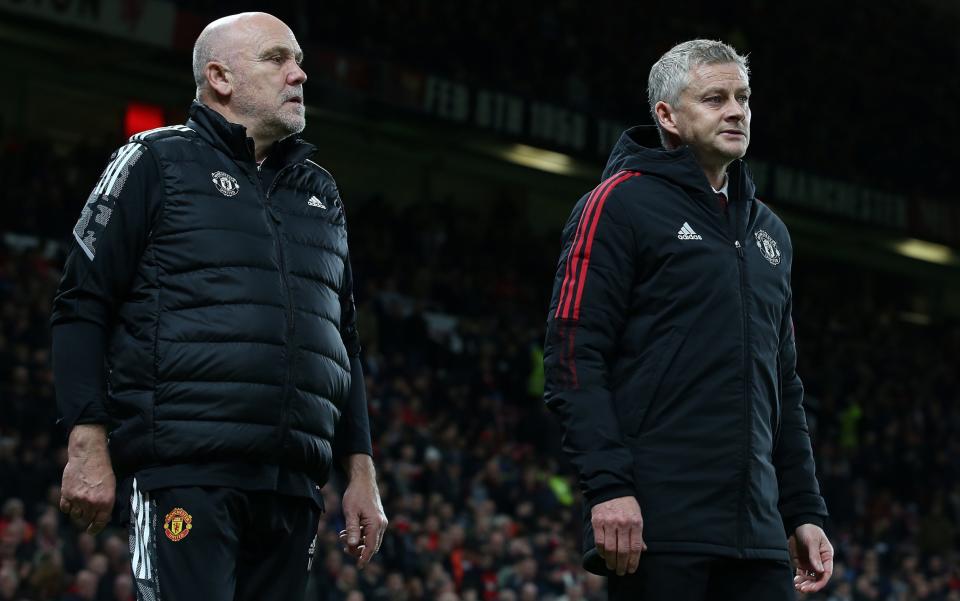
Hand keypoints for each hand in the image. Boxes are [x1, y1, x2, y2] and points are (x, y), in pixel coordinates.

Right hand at [59, 425, 114, 533]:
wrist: (88, 455)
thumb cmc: (102, 468)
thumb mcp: (111, 486)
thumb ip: (105, 502)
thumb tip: (101, 517)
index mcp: (106, 502)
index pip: (100, 523)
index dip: (95, 529)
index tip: (92, 531)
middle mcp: (92, 503)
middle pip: (86, 520)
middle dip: (87, 518)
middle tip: (87, 513)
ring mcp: (78, 499)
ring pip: (75, 515)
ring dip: (77, 512)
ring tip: (80, 503)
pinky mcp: (66, 494)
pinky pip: (65, 508)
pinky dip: (67, 507)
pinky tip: (71, 501)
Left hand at [339, 454, 387, 568]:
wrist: (363, 480)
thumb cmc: (356, 494)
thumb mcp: (350, 512)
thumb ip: (352, 529)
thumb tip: (351, 545)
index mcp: (376, 524)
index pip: (371, 547)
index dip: (364, 558)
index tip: (358, 567)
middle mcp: (381, 524)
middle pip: (372, 546)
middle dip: (358, 550)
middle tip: (343, 547)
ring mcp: (381, 522)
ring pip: (370, 540)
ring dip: (357, 542)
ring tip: (342, 536)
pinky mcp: (378, 519)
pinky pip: (370, 533)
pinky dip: (360, 536)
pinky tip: (347, 532)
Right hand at [591, 496, 645, 575]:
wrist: (610, 488)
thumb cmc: (626, 505)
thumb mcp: (637, 516)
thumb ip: (639, 533)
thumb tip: (643, 550)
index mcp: (636, 523)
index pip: (635, 547)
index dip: (634, 562)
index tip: (632, 570)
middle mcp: (623, 523)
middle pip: (623, 550)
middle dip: (622, 565)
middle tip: (621, 572)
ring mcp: (609, 522)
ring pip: (610, 548)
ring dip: (611, 561)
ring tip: (612, 567)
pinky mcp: (597, 521)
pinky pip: (599, 541)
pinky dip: (601, 551)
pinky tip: (604, 556)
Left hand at [789, 524, 833, 593]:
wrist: (798, 523)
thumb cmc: (809, 530)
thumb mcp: (812, 541)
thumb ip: (814, 555)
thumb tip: (819, 571)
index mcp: (826, 557)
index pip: (826, 573)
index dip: (820, 582)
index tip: (812, 587)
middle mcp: (819, 562)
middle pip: (818, 578)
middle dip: (811, 585)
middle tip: (802, 589)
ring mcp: (810, 563)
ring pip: (810, 578)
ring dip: (805, 584)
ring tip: (797, 586)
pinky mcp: (801, 563)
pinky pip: (801, 574)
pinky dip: (799, 579)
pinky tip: (795, 582)